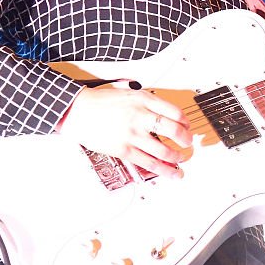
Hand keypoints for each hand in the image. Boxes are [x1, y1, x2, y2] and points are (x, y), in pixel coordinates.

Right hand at [56, 84, 191, 177]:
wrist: (76, 110)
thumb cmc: (98, 101)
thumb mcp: (126, 91)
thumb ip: (145, 100)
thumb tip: (162, 111)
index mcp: (142, 99)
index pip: (174, 111)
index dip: (185, 121)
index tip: (187, 126)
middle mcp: (140, 116)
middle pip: (173, 130)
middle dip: (185, 139)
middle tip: (188, 143)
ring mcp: (132, 134)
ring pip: (164, 150)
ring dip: (177, 156)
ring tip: (180, 158)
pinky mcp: (123, 149)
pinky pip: (148, 162)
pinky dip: (163, 169)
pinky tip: (171, 172)